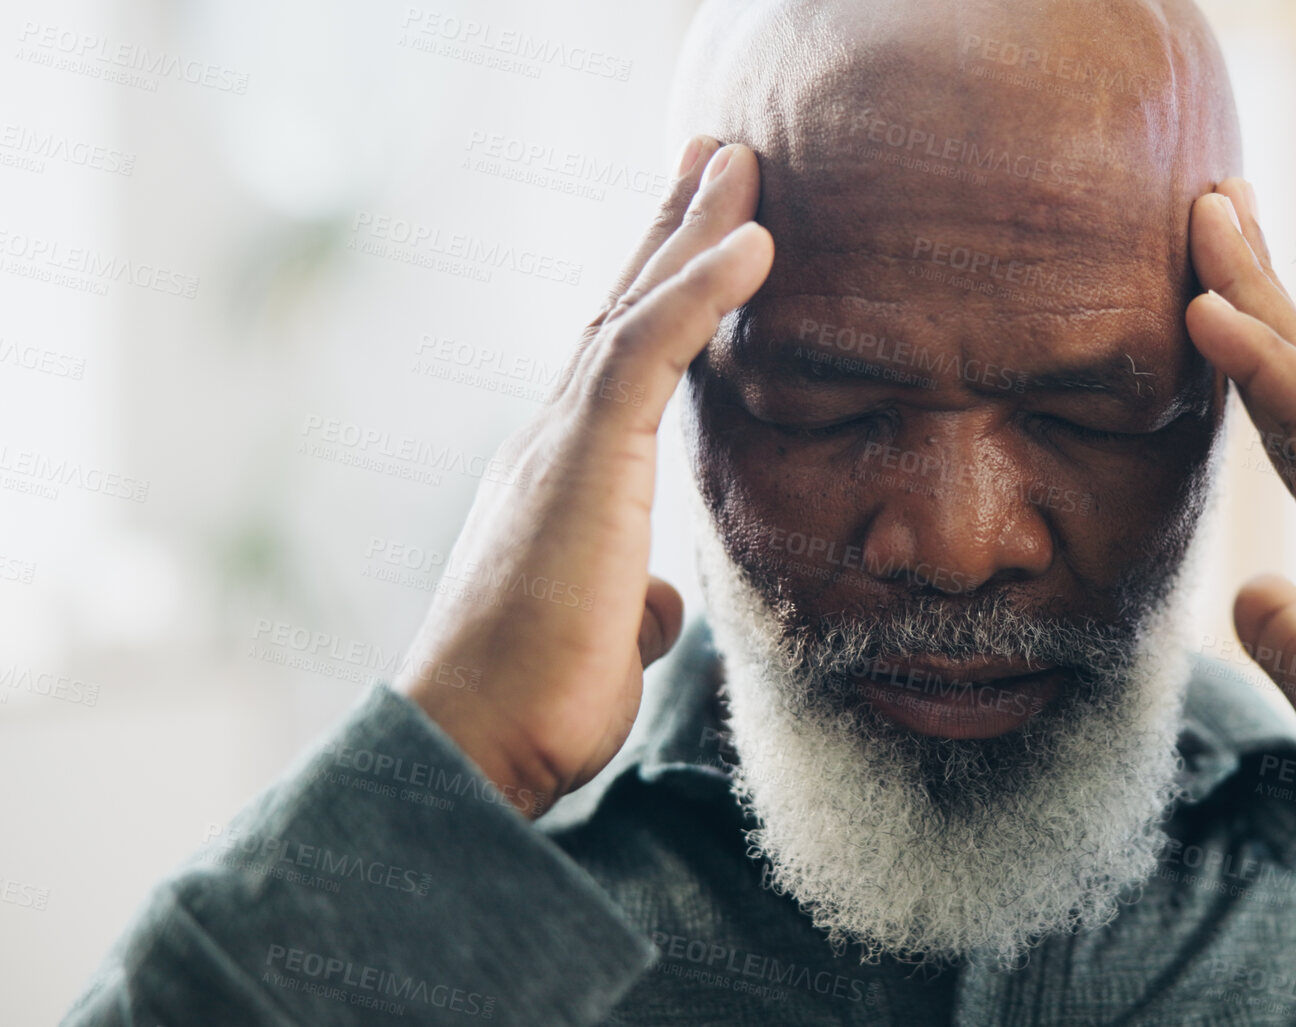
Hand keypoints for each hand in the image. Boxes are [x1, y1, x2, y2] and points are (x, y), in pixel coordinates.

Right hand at [396, 138, 772, 818]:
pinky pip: (648, 348)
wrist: (476, 747)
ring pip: (635, 308)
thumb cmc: (533, 706)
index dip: (663, 297)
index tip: (705, 238)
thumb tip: (656, 602)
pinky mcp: (580, 460)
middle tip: (717, 156)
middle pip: (623, 310)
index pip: (620, 366)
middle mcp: (552, 442)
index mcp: (561, 480)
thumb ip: (629, 601)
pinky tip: (755, 242)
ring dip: (693, 230)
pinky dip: (702, 290)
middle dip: (673, 230)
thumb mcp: (602, 639)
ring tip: (739, 159)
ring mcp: (559, 443)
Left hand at [1184, 180, 1295, 919]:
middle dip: (1251, 277)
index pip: (1285, 406)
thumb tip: (1253, 593)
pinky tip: (1215, 313)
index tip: (1203, 274)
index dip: (1244, 339)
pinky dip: (1265, 365)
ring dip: (1252, 290)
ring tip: (1208, 214)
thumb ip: (1286, 624)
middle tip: (1211, 196)